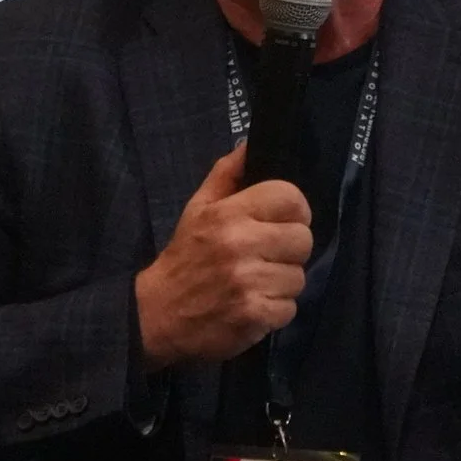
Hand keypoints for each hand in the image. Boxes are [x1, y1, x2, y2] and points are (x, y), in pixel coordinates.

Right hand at [136, 142, 311, 369]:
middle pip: (303, 239)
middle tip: (267, 255)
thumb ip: (226, 174)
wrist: (157, 313)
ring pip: (298, 276)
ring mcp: (250, 282)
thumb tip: (251, 145)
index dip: (294, 211)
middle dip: (289, 249)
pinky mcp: (255, 315)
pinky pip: (290, 307)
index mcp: (229, 213)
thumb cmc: (184, 256)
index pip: (291, 198)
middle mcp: (241, 244)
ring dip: (282, 282)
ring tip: (257, 283)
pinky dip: (276, 310)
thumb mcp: (198, 208)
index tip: (281, 223)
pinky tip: (254, 305)